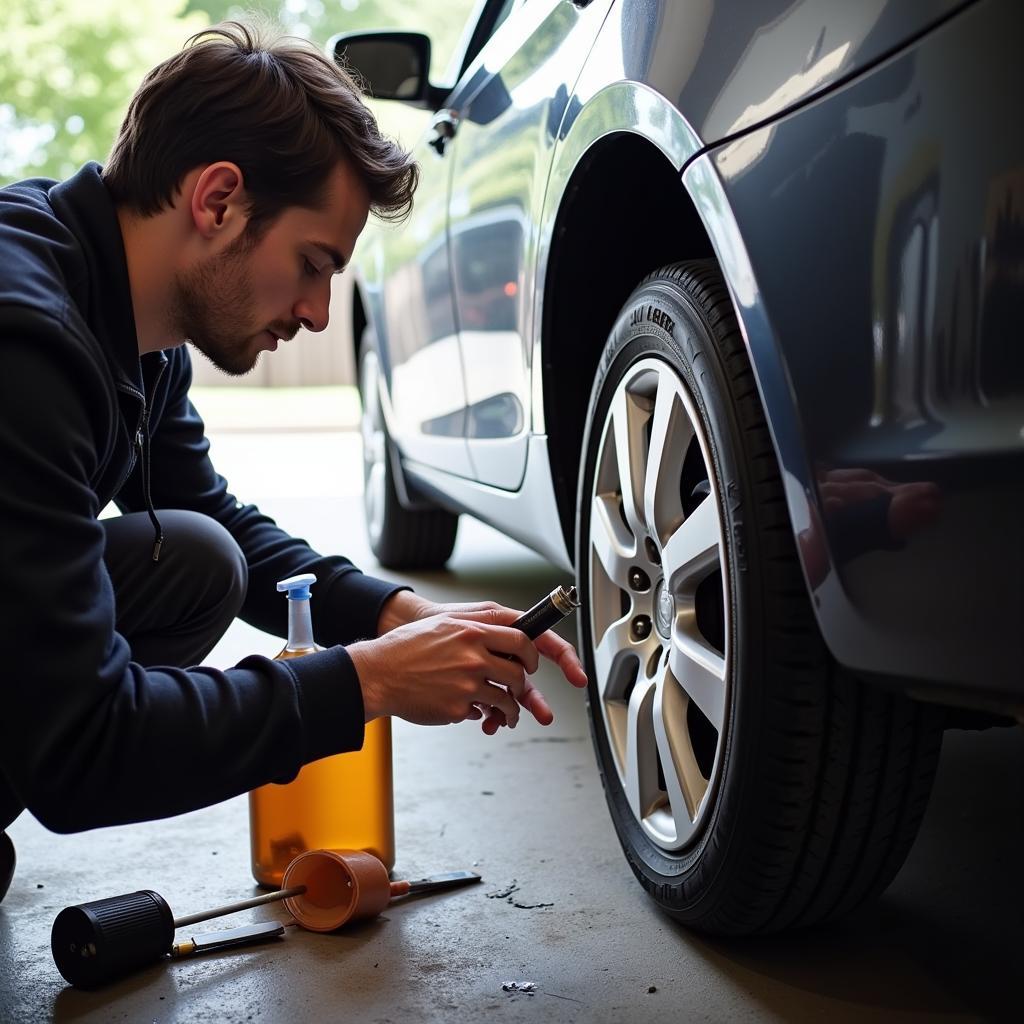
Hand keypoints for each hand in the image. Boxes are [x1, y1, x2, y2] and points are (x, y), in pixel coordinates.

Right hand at [350, 609, 539, 726]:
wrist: (379, 673)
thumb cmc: (408, 648)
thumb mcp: (444, 623)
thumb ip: (476, 625)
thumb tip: (506, 630)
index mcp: (472, 631)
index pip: (521, 639)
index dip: (531, 654)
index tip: (529, 662)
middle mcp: (473, 655)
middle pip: (518, 672)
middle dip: (523, 685)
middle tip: (517, 690)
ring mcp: (467, 683)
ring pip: (506, 698)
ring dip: (509, 709)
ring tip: (505, 713)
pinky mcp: (457, 707)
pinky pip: (481, 713)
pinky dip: (481, 714)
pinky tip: (473, 712)